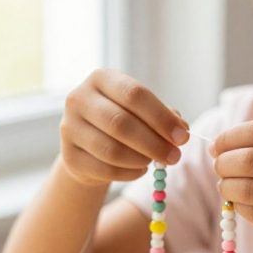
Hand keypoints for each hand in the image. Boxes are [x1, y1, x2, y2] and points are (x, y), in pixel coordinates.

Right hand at [60, 69, 188, 186]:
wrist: (88, 148)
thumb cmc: (121, 124)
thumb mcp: (141, 112)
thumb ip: (163, 117)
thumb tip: (181, 129)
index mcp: (101, 78)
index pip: (134, 94)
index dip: (161, 117)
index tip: (183, 136)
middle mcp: (79, 99)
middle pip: (121, 123)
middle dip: (154, 143)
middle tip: (175, 157)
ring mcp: (69, 128)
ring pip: (111, 150)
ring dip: (141, 160)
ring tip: (154, 162)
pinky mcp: (69, 157)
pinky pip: (104, 170)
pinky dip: (129, 174)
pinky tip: (140, 170)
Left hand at [210, 120, 252, 252]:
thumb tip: (227, 146)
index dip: (231, 138)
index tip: (217, 146)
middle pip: (250, 159)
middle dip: (224, 163)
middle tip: (218, 169)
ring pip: (248, 188)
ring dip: (227, 187)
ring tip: (225, 187)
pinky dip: (239, 208)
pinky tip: (239, 205)